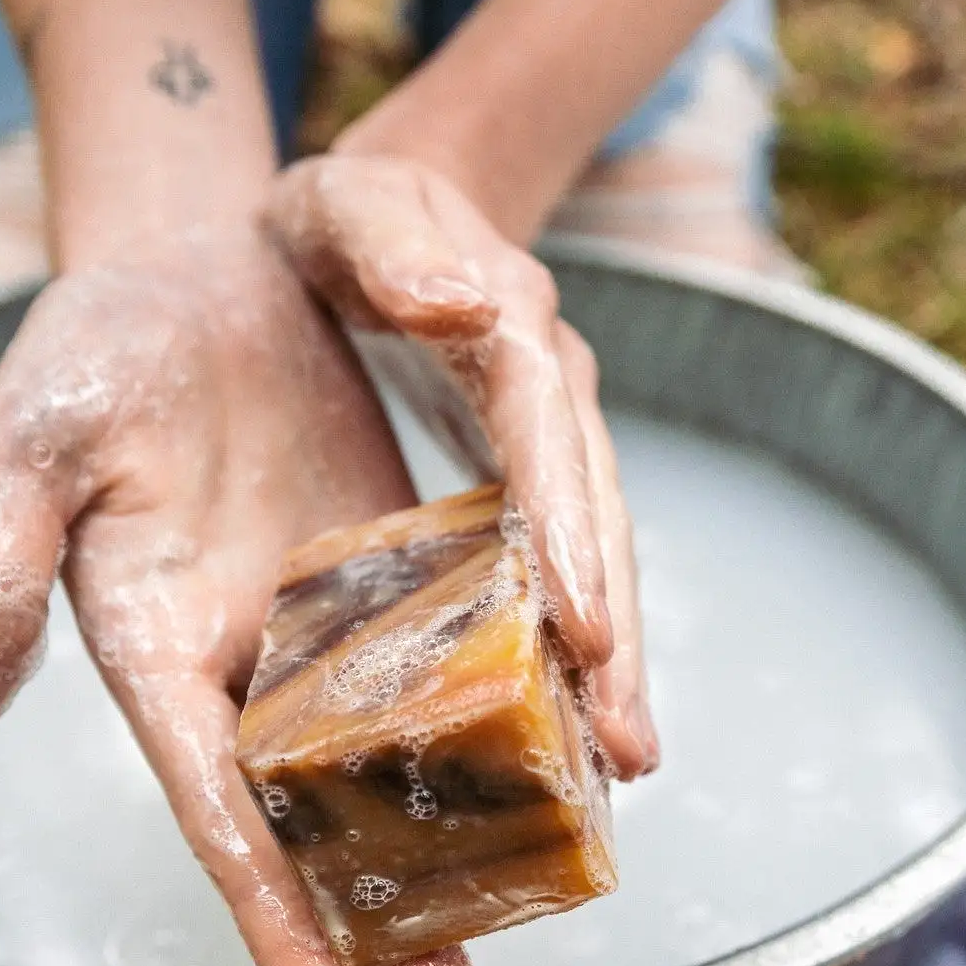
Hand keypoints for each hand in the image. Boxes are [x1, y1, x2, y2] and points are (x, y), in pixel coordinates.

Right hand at [0, 223, 471, 965]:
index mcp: (153, 647)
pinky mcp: (400, 567)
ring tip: (525, 896)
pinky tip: (565, 746)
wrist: (202, 275)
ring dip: (455, 818)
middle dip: (372, 901)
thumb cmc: (100, 356)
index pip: (211, 799)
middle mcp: (247, 656)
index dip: (265, 903)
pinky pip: (457, 650)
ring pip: (396, 742)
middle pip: (314, 805)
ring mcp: (330, 619)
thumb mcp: (30, 446)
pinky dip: (503, 700)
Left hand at [263, 151, 658, 778]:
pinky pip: (551, 570)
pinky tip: (564, 723)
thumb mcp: (343, 200)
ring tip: (619, 765)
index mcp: (505, 326)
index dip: (569, 529)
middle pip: (595, 521)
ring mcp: (543, 447)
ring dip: (605, 661)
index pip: (546, 431)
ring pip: (588, 558)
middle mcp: (545, 398)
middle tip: (626, 746)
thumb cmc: (340, 216)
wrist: (366, 224)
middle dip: (613, 633)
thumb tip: (461, 301)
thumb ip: (391, 237)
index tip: (584, 628)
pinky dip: (563, 645)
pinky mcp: (519, 487)